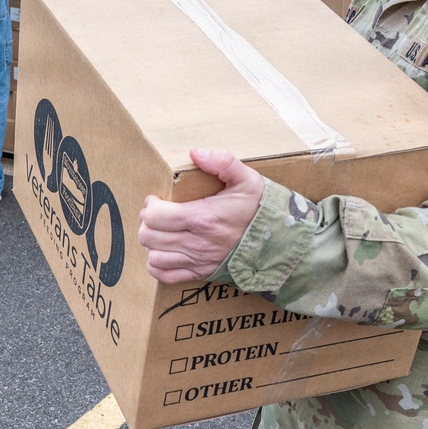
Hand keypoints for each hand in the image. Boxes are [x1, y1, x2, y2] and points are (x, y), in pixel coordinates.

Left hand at [137, 148, 263, 284]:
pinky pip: (165, 276)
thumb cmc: (260, 209)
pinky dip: (157, 265)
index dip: (150, 206)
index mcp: (203, 218)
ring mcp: (198, 261)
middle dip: (147, 222)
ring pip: (153, 257)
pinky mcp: (201, 273)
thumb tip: (195, 152)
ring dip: (151, 243)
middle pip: (149, 236)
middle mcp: (197, 243)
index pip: (156, 217)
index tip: (157, 199)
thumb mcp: (247, 179)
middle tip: (157, 212)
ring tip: (161, 231)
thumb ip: (222, 161)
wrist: (279, 242)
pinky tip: (164, 252)